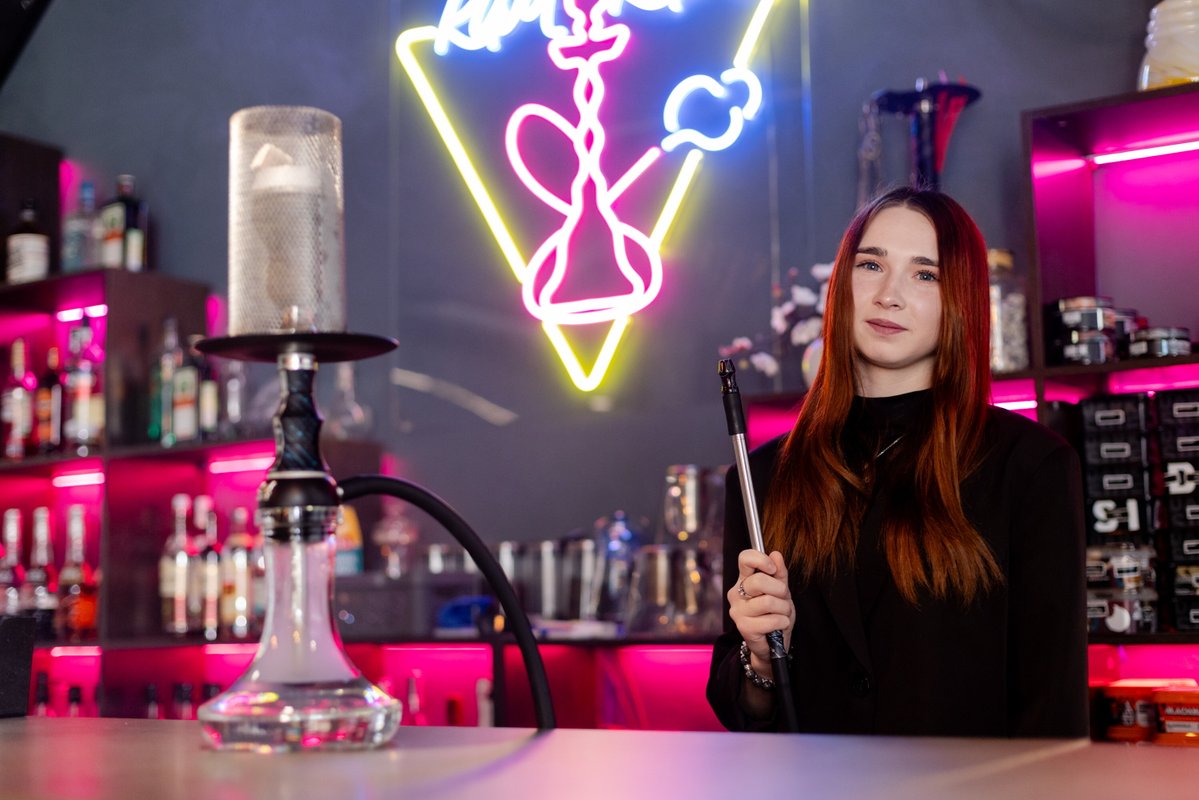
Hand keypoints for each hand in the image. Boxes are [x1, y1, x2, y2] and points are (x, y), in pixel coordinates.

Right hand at [728, 549, 793, 674]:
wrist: (774, 643)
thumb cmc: (776, 614)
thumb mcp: (781, 591)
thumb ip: (779, 573)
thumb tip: (776, 554)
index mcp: (744, 580)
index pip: (744, 558)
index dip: (760, 559)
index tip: (772, 569)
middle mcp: (736, 593)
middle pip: (759, 581)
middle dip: (780, 590)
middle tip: (783, 598)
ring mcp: (738, 611)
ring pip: (768, 602)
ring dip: (784, 609)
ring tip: (782, 614)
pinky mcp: (743, 627)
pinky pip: (771, 620)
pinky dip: (782, 622)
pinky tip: (779, 625)